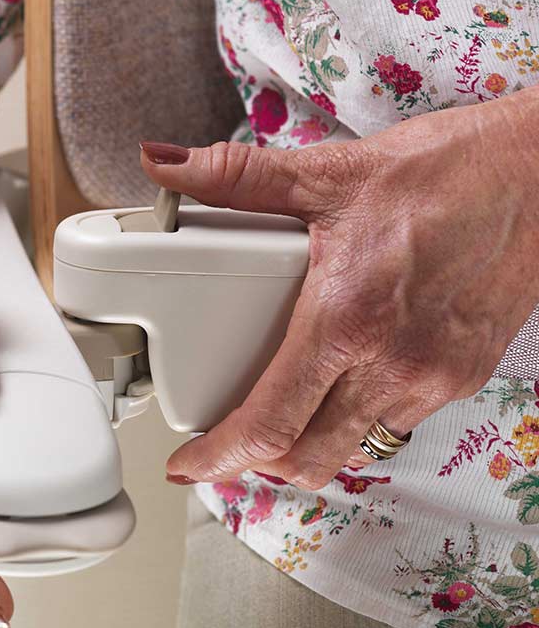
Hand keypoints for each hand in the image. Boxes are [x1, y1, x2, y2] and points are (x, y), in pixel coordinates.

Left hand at [140, 88, 538, 489]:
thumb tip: (165, 163)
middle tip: (227, 438)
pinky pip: (395, 420)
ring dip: (307, 439)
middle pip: (308, 458)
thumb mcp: (328, 172)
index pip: (271, 421)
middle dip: (257, 462)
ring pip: (352, 444)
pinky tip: (344, 373)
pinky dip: (355, 415)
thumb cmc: (447, 171)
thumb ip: (235, 176)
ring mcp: (433, 378)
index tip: (189, 465)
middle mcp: (394, 364)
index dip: (220, 456)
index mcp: (348, 318)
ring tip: (281, 402)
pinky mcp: (462, 377)